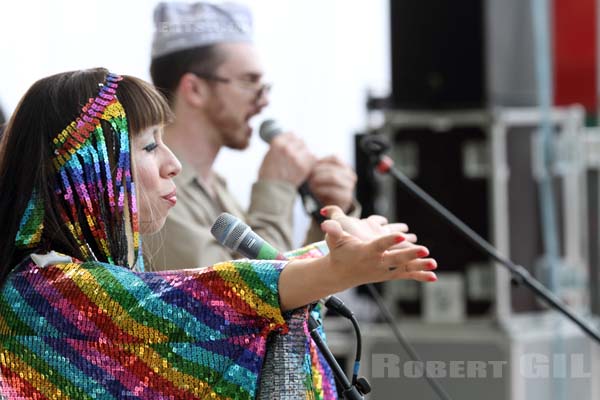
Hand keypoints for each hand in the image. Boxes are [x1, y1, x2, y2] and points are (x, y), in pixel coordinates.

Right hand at [258, 132, 315, 186]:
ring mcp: (297, 157)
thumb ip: (279, 146)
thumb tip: (289, 140)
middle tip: (297, 156)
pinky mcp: (305, 166)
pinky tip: (304, 167)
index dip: (293, 140)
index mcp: (277, 143)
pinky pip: (313, 158)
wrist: (272, 190)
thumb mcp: (268, 155)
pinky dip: (310, 162)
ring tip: (300, 163)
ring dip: (306, 154)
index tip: (293, 145)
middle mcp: (287, 148)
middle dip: (300, 147)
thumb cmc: (268, 174)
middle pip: (301, 141)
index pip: (291, 134)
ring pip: (308, 149)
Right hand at [279, 210, 435, 309]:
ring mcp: (385, 270)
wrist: (340, 274)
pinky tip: (433, 276)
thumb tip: (326, 221)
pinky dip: (419, 275)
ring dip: (419, 266)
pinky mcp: (390, 274)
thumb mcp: (334, 240)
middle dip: (410, 254)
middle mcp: (377, 262)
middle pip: (396, 257)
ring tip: (434, 263)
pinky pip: (406, 275)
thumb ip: (333, 229)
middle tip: (424, 249)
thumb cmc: (338, 252)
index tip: (399, 235)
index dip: (389, 240)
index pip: (379, 245)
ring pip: (404, 268)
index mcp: (366, 252)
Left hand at [308, 155, 356, 211]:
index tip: (311, 167)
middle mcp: (350, 176)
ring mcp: (350, 186)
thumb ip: (318, 166)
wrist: (329, 208)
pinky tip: (315, 191)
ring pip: (333, 177)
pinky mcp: (347, 197)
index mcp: (345, 167)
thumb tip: (309, 158)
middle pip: (332, 169)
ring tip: (310, 184)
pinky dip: (322, 190)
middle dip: (318, 172)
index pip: (334, 158)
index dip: (321, 161)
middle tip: (308, 177)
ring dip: (319, 180)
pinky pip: (333, 191)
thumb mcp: (320, 175)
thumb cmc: (322, 189)